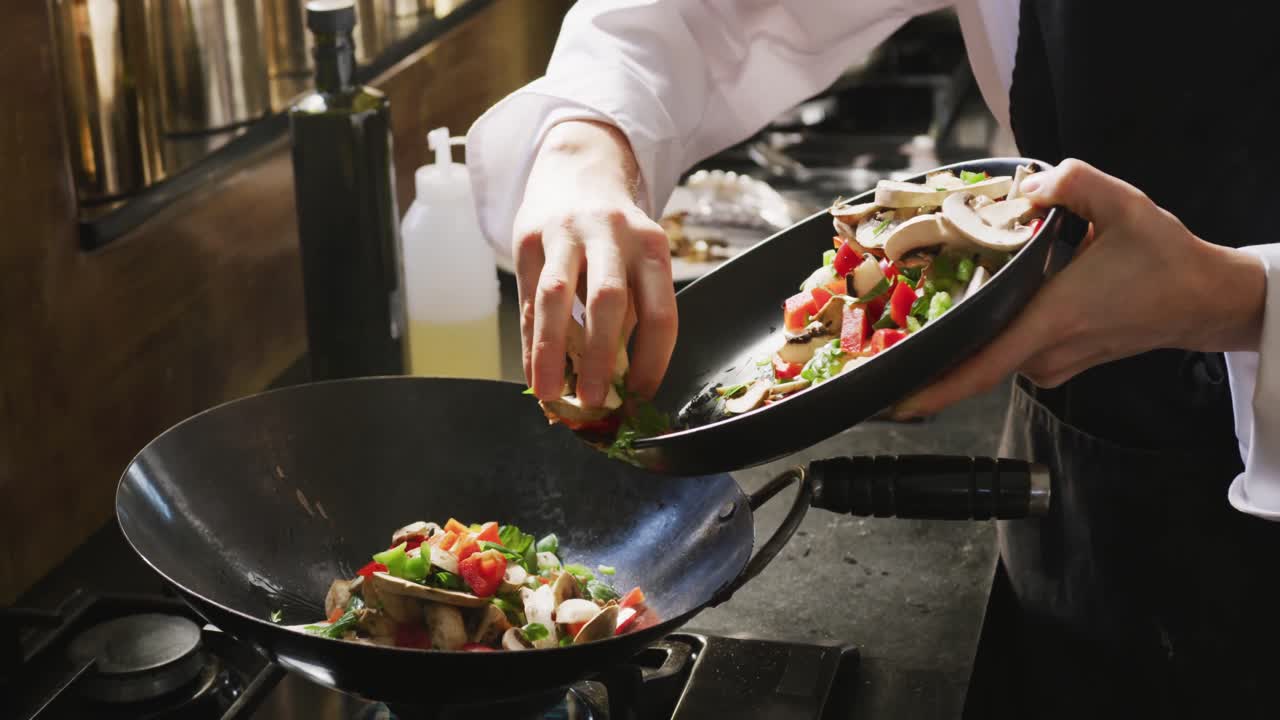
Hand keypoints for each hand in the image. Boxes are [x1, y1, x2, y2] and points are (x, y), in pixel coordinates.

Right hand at [513, 120, 677, 406]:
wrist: (577, 170)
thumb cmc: (615, 236)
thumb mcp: (637, 262)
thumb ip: (632, 317)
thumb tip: (621, 388)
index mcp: (652, 246)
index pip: (660, 312)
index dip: (653, 361)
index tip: (641, 398)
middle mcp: (612, 235)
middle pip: (609, 300)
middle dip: (600, 356)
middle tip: (595, 403)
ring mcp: (566, 233)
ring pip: (557, 296)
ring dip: (552, 350)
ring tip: (550, 393)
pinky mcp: (529, 237)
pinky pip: (527, 298)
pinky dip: (530, 340)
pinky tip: (532, 371)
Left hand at [893, 158, 1265, 418]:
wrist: (1203, 300)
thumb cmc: (1166, 258)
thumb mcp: (1124, 204)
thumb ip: (1073, 182)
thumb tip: (1028, 185)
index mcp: (1051, 321)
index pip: (979, 369)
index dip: (932, 389)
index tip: (890, 400)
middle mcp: (1045, 353)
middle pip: (970, 361)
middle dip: (925, 352)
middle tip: (875, 340)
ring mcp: (1051, 364)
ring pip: (990, 350)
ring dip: (961, 333)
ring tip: (919, 309)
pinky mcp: (1056, 363)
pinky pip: (1008, 349)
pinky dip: (988, 331)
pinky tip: (975, 304)